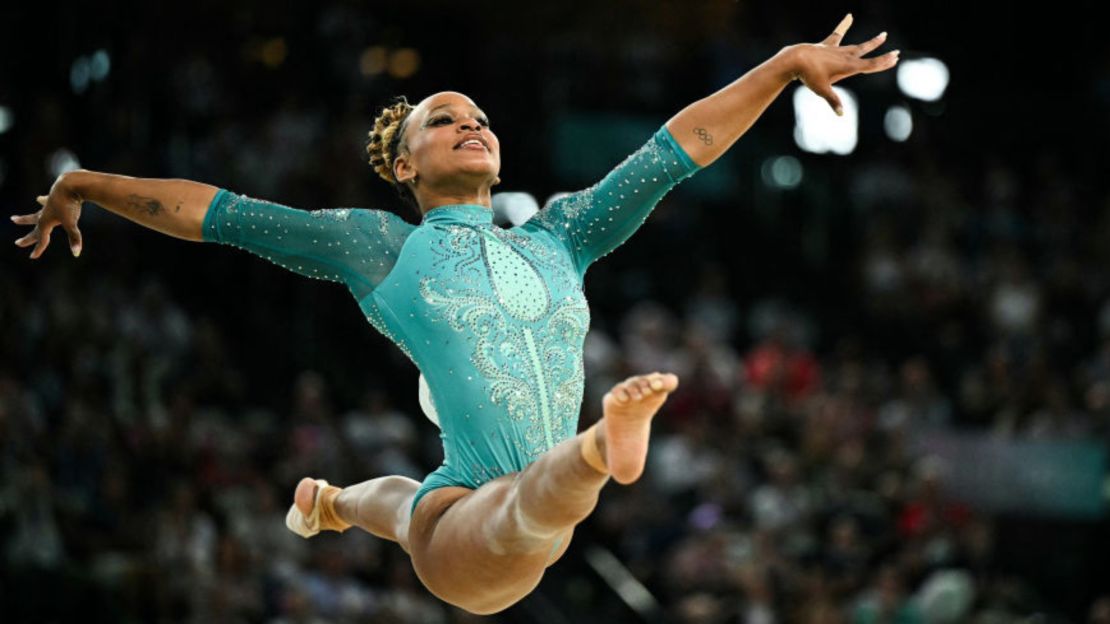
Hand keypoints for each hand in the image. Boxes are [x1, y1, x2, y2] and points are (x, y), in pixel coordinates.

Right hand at [12, 172, 84, 258]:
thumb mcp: (72, 223)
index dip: (38, 249)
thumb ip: (74, 238)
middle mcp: (44, 214)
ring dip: (25, 219)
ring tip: (14, 219)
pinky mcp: (54, 198)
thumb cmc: (69, 204)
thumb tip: (76, 254)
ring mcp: (48, 206)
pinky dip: (42, 201)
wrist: (70, 184)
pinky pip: (46, 201)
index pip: (42, 239)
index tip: (32, 257)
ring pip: (35, 214)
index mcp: (46, 222)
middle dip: (28, 238)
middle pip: (35, 229)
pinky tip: (39, 199)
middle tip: (17, 243)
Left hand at [783, 14, 899, 115]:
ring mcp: (837, 49)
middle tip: (896, 52)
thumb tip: (841, 114)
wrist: (796, 59)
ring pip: (857, 45)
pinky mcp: (828, 44)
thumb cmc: (809, 75)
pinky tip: (849, 16)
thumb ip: (833, 101)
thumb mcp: (822, 90)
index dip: (883, 62)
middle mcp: (846, 56)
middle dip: (882, 54)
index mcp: (848, 67)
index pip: (870, 65)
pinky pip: (838, 33)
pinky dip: (844, 25)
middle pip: (868, 55)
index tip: (895, 58)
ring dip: (871, 43)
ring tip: (883, 36)